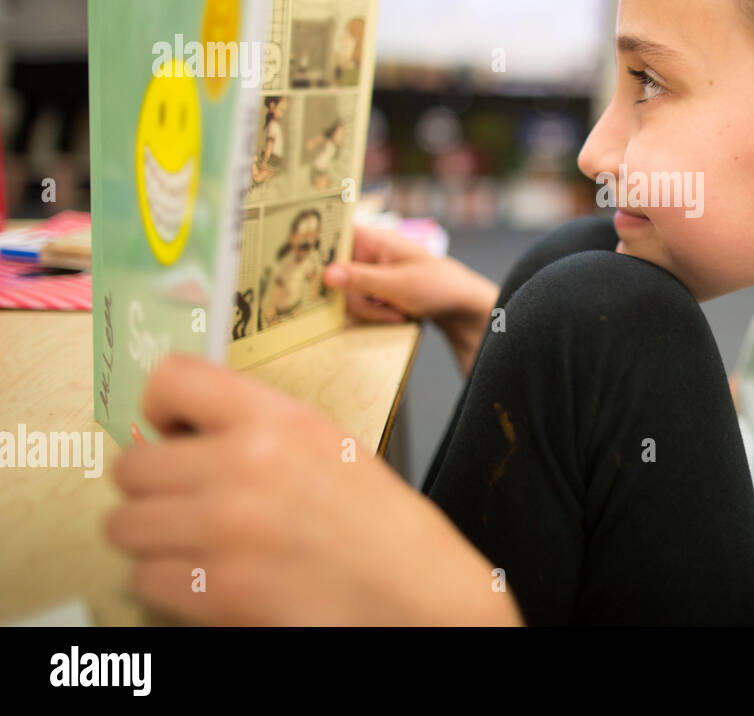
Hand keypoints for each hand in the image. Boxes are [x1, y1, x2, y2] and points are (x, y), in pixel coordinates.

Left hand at [104, 354, 523, 625]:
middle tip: (183, 496)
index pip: (171, 380)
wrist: (412, 591)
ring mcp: (223, 531)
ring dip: (154, 536)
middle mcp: (243, 466)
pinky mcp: (214, 591)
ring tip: (194, 540)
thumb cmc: (377, 521)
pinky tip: (208, 575)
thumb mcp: (326, 441)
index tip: (170, 428)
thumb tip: (182, 430)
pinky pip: (144, 579)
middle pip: (130, 465)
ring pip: (124, 525)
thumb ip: (255, 425)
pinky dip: (168, 583)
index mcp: (276, 420)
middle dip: (152, 485)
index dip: (160, 406)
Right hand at [324, 224, 497, 375]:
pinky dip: (374, 314)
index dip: (315, 247)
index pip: (331, 233)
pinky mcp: (369, 289)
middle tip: (382, 304)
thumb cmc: (437, 285)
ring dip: (369, 310)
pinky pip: (355, 305)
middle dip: (356, 297)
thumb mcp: (399, 284)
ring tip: (397, 309)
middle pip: (333, 275)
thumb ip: (361, 279)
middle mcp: (365, 252)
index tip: (304, 264)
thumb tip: (326, 274)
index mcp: (371, 238)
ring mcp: (366, 271)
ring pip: (344, 295)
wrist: (460, 305)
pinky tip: (395, 313)